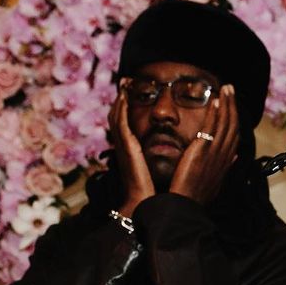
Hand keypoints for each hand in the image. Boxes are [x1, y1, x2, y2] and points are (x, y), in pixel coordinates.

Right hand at [108, 83, 153, 215]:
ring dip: (120, 98)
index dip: (125, 108)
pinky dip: (122, 108)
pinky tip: (126, 96)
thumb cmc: (150, 191)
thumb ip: (155, 158)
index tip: (131, 92)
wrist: (143, 203)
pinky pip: (121, 123)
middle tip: (126, 81)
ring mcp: (123, 146)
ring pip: (116, 116)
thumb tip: (169, 150)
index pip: (124, 124)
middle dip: (120, 98)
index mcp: (130, 151)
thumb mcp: (152, 169)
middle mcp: (123, 147)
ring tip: (125, 83)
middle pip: (117, 116)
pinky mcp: (126, 147)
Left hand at [168, 84, 239, 205]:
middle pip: (233, 125)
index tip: (232, 106)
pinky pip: (212, 126)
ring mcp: (214, 152)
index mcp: (225, 162)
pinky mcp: (202, 149)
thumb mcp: (214, 182)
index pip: (234, 136)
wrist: (185, 205)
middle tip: (231, 89)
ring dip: (227, 103)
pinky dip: (215, 112)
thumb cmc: (195, 197)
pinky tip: (216, 100)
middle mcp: (223, 156)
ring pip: (225, 123)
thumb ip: (224, 167)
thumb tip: (234, 157)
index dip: (235, 119)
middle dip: (233, 106)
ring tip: (226, 88)